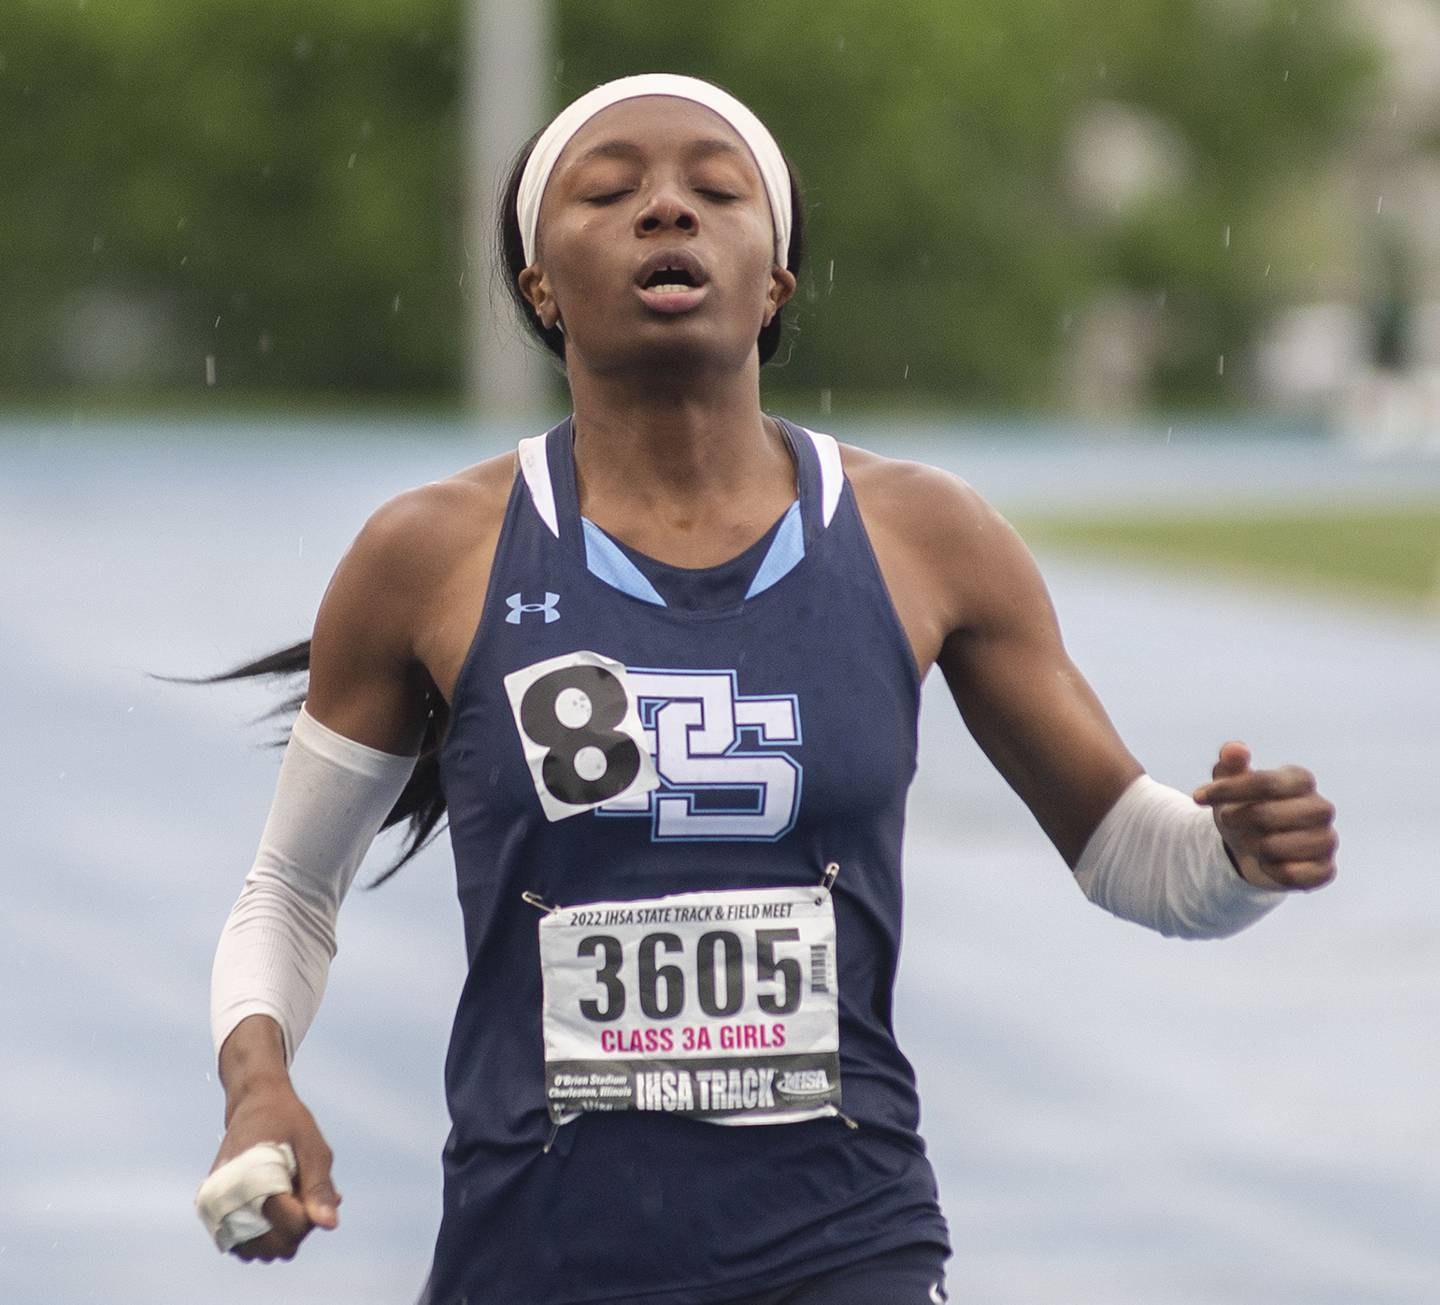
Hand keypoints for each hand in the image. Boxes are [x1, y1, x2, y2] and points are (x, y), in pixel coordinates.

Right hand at [208, 1080, 340, 1261]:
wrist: (253, 1104)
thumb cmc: (287, 1121)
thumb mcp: (313, 1147)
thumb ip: (320, 1188)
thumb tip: (330, 1225)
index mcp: (253, 1180)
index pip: (292, 1228)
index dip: (313, 1216)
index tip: (319, 1193)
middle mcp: (227, 1200)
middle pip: (276, 1247)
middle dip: (299, 1228)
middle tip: (305, 1194)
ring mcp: (216, 1209)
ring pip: (259, 1250)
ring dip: (280, 1233)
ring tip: (290, 1197)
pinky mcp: (212, 1212)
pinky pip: (242, 1243)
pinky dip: (262, 1233)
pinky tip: (276, 1205)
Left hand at [1192, 741, 1337, 891]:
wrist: (1251, 847)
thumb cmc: (1242, 807)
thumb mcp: (1230, 783)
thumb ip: (1230, 763)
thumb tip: (1234, 749)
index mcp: (1301, 780)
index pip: (1265, 783)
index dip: (1227, 790)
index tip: (1197, 797)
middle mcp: (1321, 808)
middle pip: (1267, 816)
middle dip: (1237, 821)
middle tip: (1229, 821)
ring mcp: (1327, 840)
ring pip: (1275, 848)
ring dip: (1252, 847)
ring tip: (1253, 842)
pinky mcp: (1325, 870)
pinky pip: (1292, 875)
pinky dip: (1270, 871)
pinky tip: (1267, 863)